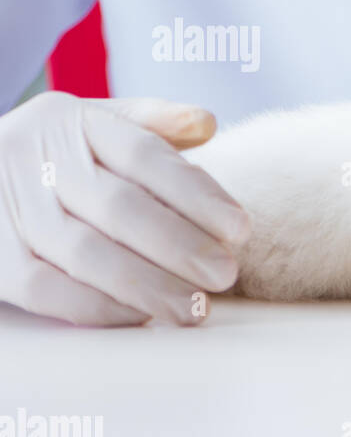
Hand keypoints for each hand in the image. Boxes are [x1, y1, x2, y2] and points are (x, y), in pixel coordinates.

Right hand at [0, 92, 250, 325]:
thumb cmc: (50, 159)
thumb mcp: (91, 126)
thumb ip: (151, 125)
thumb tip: (207, 123)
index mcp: (68, 120)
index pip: (143, 154)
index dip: (197, 194)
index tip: (240, 229)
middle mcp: (31, 157)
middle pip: (118, 206)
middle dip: (180, 246)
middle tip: (225, 275)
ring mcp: (5, 206)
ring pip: (86, 253)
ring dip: (149, 286)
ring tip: (195, 308)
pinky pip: (46, 289)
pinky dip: (99, 307)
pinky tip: (142, 316)